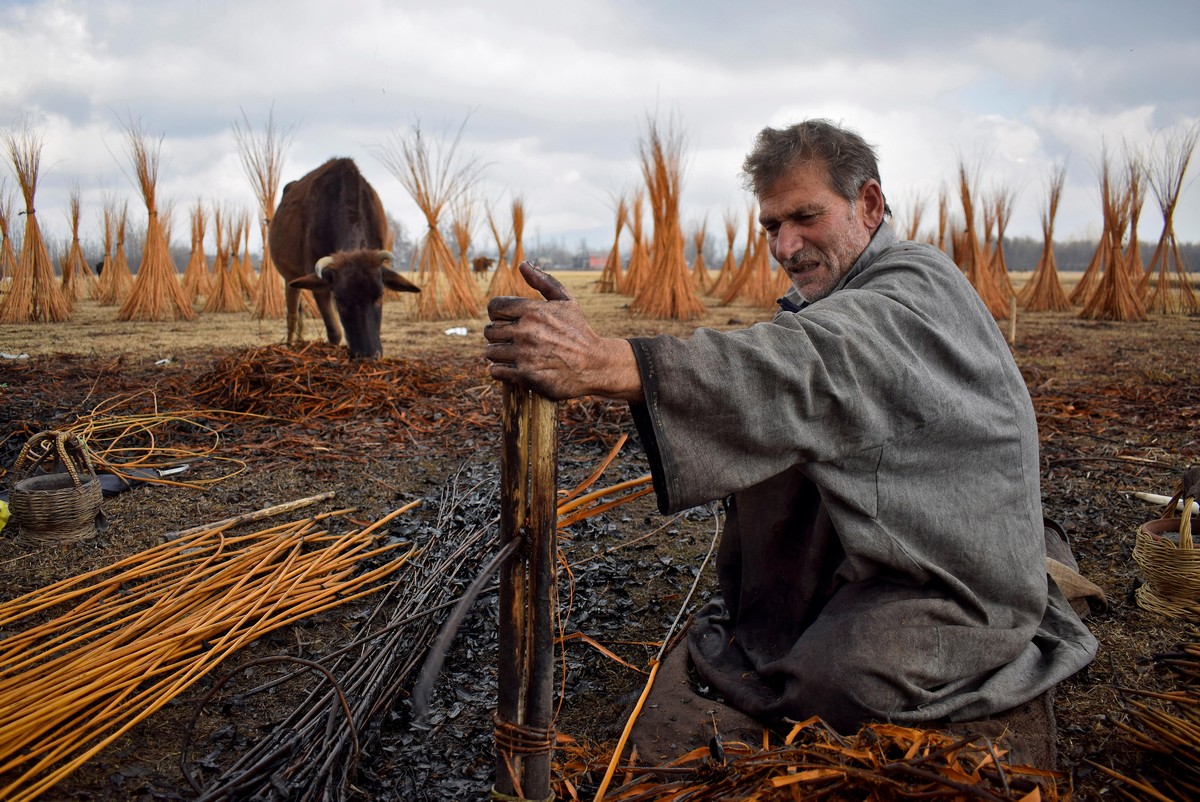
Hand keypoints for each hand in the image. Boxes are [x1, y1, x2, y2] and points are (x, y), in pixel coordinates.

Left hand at [484, 263, 642, 401]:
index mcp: (532, 310)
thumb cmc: (579, 331)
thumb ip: (543, 281)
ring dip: (500, 354)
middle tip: (512, 340)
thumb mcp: (566, 301)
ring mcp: (525, 354)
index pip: (494, 307)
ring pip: (491, 352)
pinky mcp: (525, 376)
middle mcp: (526, 331)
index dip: (498, 314)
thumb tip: (522, 265)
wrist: (594, 365)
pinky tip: (515, 368)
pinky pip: (496, 371)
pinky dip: (502, 371)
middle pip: (489, 331)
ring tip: (515, 355)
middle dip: (498, 335)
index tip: (508, 321)